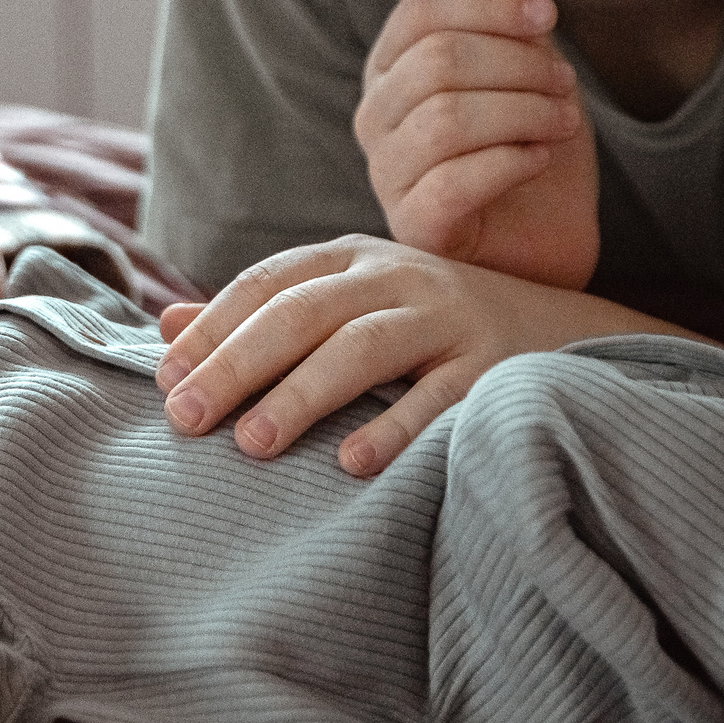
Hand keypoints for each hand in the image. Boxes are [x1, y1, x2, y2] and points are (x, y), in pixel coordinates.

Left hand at [154, 235, 683, 475]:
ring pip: (362, 347)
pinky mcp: (493, 364)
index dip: (211, 329)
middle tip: (185, 417)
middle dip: (237, 364)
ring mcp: (448, 317)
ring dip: (303, 395)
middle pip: (302, 314)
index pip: (265, 284)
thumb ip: (261, 312)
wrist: (560, 328)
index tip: (163, 379)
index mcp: (350, 258)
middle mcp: (396, 277)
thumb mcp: (346, 301)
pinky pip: (439, 397)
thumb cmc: (425, 324)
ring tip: (252, 444)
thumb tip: (164, 324)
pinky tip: (351, 464)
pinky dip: (395, 428)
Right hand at [355, 0, 599, 290]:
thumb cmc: (530, 147)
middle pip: (436, 60)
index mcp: (392, 67)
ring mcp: (387, 176)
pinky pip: (454, 181)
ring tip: (562, 122)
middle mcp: (375, 119)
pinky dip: (512, 161)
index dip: (490, 2)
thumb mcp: (523, 61)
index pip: (420, 11)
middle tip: (564, 83)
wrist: (551, 242)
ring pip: (446, 117)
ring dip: (524, 111)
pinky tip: (540, 159)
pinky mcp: (413, 229)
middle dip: (517, 63)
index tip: (550, 15)